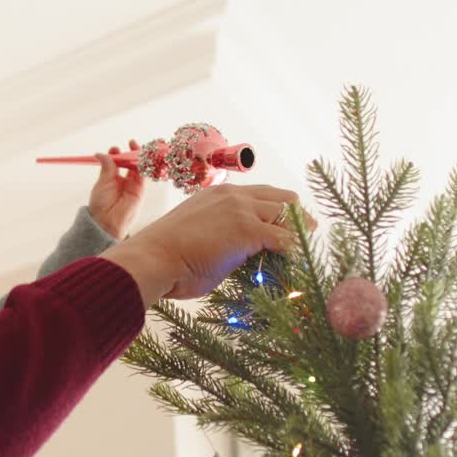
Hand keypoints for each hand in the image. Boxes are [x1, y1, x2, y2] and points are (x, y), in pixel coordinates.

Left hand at [88, 140, 146, 239]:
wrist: (106, 220)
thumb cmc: (101, 204)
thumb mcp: (102, 182)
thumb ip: (107, 167)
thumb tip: (102, 153)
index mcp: (113, 179)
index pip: (118, 163)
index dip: (118, 154)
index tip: (115, 148)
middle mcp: (124, 181)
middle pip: (131, 163)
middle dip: (131, 152)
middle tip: (131, 142)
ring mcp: (133, 186)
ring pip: (139, 168)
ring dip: (139, 157)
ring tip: (137, 147)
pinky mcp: (140, 191)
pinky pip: (144, 175)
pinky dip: (144, 165)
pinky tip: (142, 157)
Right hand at [99, 184, 315, 305]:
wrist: (152, 259)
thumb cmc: (165, 258)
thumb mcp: (196, 235)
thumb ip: (219, 236)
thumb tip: (233, 254)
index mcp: (217, 194)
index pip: (260, 194)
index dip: (276, 211)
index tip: (285, 227)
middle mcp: (232, 195)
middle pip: (282, 197)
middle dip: (296, 217)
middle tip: (304, 236)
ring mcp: (241, 210)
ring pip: (288, 213)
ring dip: (298, 233)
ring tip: (304, 251)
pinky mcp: (249, 230)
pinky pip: (285, 238)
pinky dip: (294, 251)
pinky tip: (295, 263)